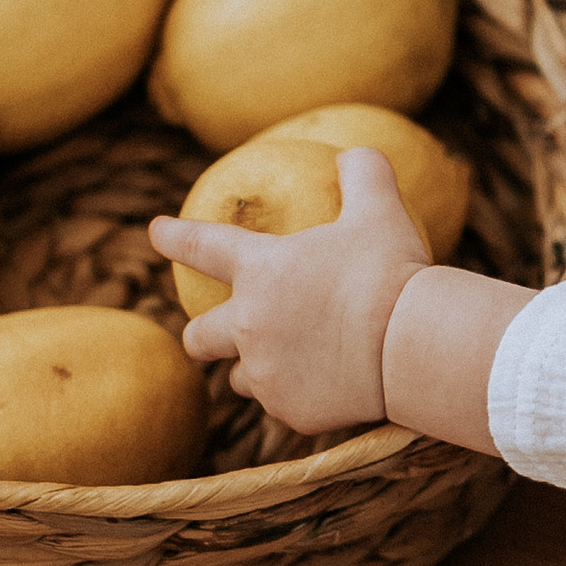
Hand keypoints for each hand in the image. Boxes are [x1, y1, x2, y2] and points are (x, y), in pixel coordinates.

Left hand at [152, 148, 431, 436]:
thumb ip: (364, 174)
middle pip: (199, 337)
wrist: (411, 347)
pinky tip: (326, 390)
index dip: (174, 237)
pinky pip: (284, 406)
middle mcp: (249, 325)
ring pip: (242, 379)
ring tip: (287, 364)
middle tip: (211, 336)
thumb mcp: (381, 211)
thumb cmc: (392, 272)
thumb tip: (356, 154)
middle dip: (199, 336)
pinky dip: (297, 397)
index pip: (201, 246)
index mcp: (261, 272)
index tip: (155, 232)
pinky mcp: (291, 412)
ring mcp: (266, 374)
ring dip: (254, 370)